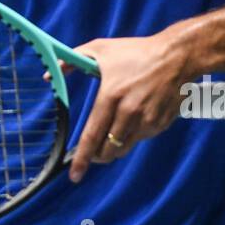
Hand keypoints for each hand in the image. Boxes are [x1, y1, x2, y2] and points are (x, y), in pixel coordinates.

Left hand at [59, 27, 196, 182]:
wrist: (176, 56)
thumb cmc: (136, 51)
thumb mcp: (100, 49)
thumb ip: (70, 61)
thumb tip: (48, 75)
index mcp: (111, 96)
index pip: (92, 135)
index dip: (81, 158)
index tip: (74, 175)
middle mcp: (129, 112)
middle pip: (108, 149)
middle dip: (97, 156)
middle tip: (92, 152)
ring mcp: (147, 120)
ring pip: (124, 148)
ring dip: (114, 147)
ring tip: (113, 131)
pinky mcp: (160, 124)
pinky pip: (141, 138)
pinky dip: (133, 135)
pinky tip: (135, 118)